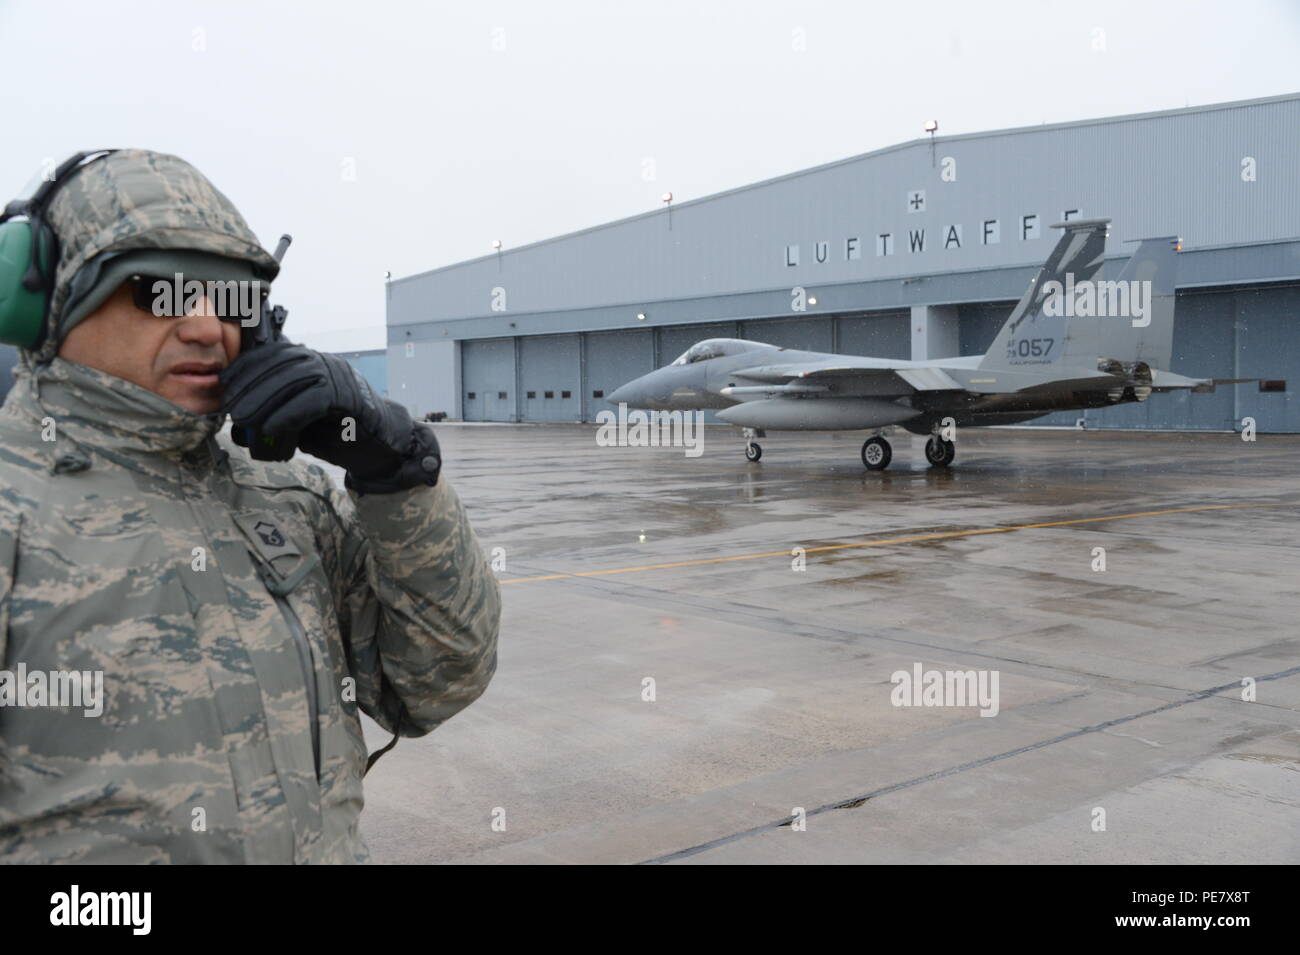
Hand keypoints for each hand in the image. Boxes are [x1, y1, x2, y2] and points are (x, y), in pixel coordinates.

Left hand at [219, 340, 440, 491]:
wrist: (378, 447)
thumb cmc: (335, 433)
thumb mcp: (297, 419)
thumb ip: (274, 411)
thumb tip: (238, 421)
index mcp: (309, 363)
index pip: (272, 353)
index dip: (245, 367)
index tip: (225, 386)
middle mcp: (323, 363)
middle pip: (280, 363)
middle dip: (250, 385)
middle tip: (232, 409)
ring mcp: (338, 377)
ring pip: (295, 378)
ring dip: (264, 399)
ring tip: (245, 420)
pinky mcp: (349, 396)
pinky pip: (314, 399)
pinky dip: (288, 414)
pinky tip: (271, 428)